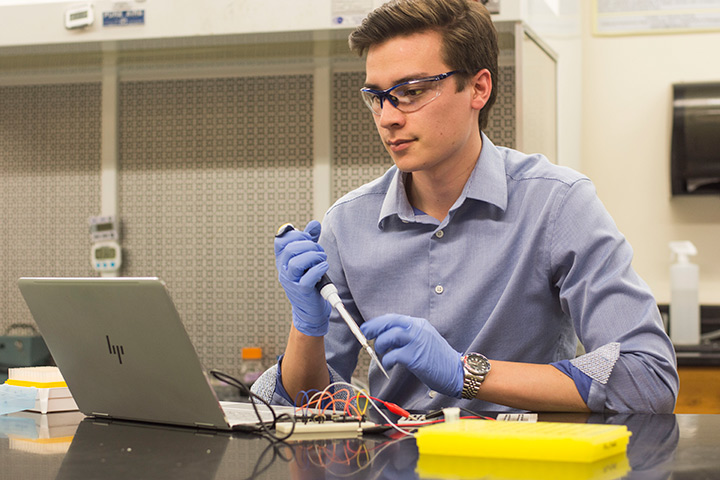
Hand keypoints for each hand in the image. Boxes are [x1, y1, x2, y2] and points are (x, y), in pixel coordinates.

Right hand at [274, 220, 330, 335]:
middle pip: (290, 249)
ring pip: (297, 263)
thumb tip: (313, 224)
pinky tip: (324, 267)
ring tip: (322, 259)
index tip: (308, 239)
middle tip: (319, 251)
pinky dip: (318, 268)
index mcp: (282, 259)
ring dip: (313, 256)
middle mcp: (283, 270)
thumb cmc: (309, 280)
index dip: (295, 235)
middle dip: (309, 245)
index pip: (280, 240)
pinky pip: (308, 277)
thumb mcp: (308, 258)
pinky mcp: (302, 291)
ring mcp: (291, 281)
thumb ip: (310, 240)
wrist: (311, 308)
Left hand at [361, 314, 463, 397]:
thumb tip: (387, 335)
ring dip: (380, 346)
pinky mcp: (414, 356)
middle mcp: (417, 328)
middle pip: (388, 323)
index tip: (367, 327)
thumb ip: (409, 334)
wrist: (457, 371)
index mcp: (419, 324)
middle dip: (373, 328)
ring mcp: (416, 341)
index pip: (393, 318)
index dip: (377, 322)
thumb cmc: (439, 358)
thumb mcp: (425, 339)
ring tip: (382, 354)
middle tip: (365, 335)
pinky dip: (387, 361)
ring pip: (388, 337)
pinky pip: (392, 355)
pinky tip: (389, 365)